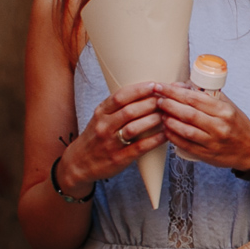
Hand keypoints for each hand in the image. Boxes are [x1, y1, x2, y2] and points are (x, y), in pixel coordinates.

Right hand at [56, 81, 166, 195]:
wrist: (79, 163)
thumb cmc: (97, 136)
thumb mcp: (102, 117)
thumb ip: (120, 106)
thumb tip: (148, 91)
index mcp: (101, 112)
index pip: (120, 97)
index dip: (139, 89)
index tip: (156, 84)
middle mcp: (104, 126)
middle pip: (130, 110)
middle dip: (152, 103)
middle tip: (169, 99)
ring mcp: (110, 143)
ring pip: (134, 128)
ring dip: (154, 119)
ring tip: (170, 115)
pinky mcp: (118, 158)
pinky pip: (139, 147)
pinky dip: (155, 140)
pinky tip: (167, 134)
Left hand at [153, 82, 249, 171]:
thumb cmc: (238, 125)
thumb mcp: (229, 106)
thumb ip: (208, 96)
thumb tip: (181, 86)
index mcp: (225, 110)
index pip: (194, 98)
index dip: (174, 92)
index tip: (161, 86)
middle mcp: (219, 125)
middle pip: (188, 113)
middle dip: (168, 104)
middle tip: (157, 99)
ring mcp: (213, 141)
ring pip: (185, 129)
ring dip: (169, 121)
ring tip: (160, 114)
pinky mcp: (207, 154)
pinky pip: (185, 144)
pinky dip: (173, 136)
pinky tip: (166, 130)